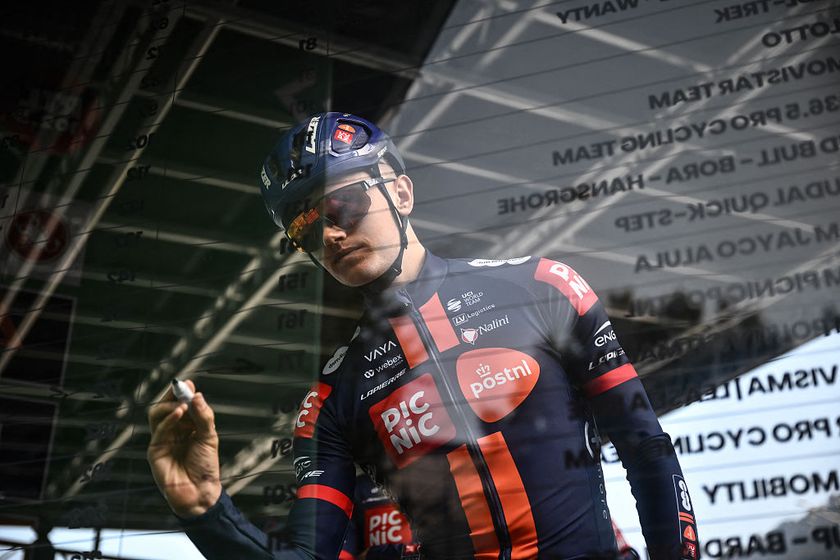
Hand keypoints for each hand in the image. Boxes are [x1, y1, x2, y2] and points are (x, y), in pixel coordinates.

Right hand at [146, 380, 221, 516]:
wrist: (200, 493)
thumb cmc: (205, 466)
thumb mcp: (209, 437)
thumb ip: (203, 416)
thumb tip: (197, 394)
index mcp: (186, 426)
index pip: (181, 404)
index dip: (183, 393)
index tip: (188, 382)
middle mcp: (173, 431)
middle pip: (166, 406)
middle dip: (173, 395)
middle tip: (182, 387)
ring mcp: (162, 440)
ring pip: (157, 415)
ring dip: (169, 405)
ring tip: (183, 403)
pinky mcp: (155, 451)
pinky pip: (159, 430)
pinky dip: (169, 418)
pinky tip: (179, 412)